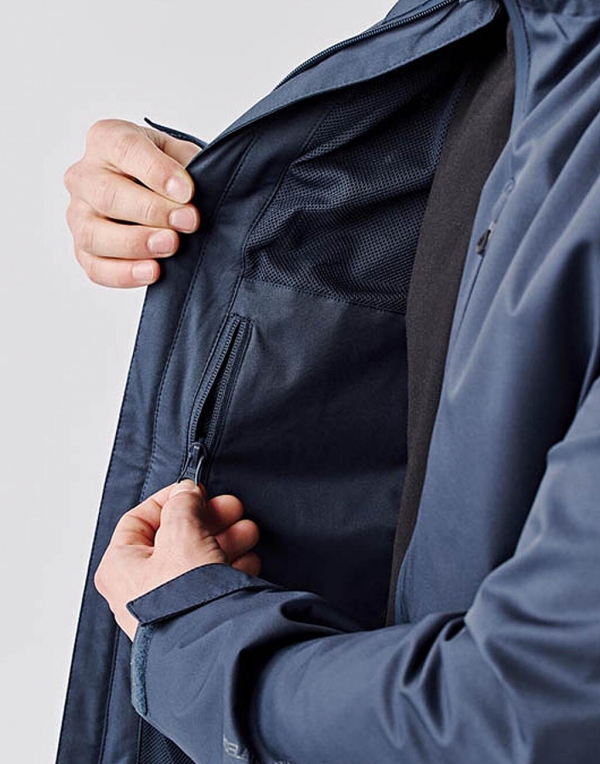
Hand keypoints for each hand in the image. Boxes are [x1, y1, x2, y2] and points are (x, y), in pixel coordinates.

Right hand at [64, 119, 200, 287]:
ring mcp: (79, 215)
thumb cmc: (168, 171)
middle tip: (188, 221)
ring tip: (171, 245)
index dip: (156, 171)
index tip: (186, 191)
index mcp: (107, 139)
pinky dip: (123, 274)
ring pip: (94, 234)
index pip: (124, 149)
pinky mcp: (84, 249)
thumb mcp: (181, 155)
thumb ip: (186, 167)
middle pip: (108, 195)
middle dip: (152, 211)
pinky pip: (95, 267)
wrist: (161, 194)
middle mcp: (84, 176)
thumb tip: (189, 196)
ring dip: (135, 244)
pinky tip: (152, 272)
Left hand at [94, 480, 259, 640]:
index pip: (140, 518)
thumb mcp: (182, 534)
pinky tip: (248, 560)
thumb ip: (183, 505)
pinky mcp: (193, 616)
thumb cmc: (182, 600)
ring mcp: (167, 603)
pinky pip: (211, 583)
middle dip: (209, 519)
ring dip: (226, 539)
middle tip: (232, 509)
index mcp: (120, 564)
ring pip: (197, 558)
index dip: (172, 500)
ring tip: (248, 533)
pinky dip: (231, 567)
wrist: (210, 647)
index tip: (196, 492)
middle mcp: (139, 586)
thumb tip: (186, 492)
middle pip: (175, 536)